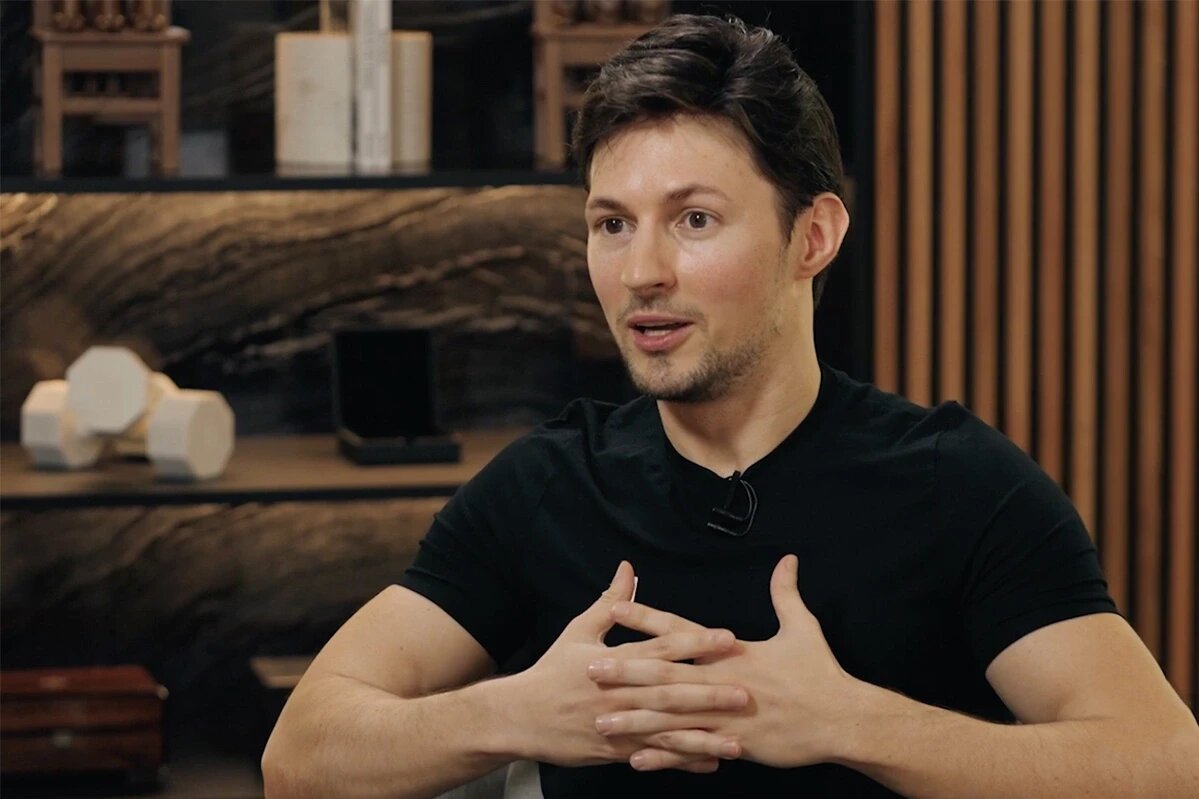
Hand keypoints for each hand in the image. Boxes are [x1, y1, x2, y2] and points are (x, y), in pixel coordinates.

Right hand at [507, 561, 748, 771]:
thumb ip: (611, 603)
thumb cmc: (552, 670)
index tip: (726, 639)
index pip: (660, 649)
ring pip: (667, 733)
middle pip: (670, 694)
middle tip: (744, 692)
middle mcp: (621, 694)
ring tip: (738, 741)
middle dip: (709, 694)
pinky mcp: (618, 751)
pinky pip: (656, 757)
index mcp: (613, 661)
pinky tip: (711, 762)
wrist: (521, 717)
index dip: (694, 642)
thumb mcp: (579, 631)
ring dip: (704, 737)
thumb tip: (628, 569)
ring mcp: (620, 726)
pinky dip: (683, 761)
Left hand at [588, 555, 862, 769]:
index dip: (647, 619)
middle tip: (590, 668)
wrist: (842, 719)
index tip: (616, 608)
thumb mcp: (803, 628)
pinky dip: (663, 756)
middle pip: (665, 674)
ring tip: (601, 720)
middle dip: (625, 671)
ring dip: (634, 719)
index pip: (681, 632)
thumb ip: (786, 594)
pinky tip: (635, 759)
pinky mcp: (734, 744)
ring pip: (671, 718)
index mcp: (732, 653)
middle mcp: (722, 683)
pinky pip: (691, 751)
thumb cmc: (821, 674)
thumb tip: (787, 560)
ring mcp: (726, 716)